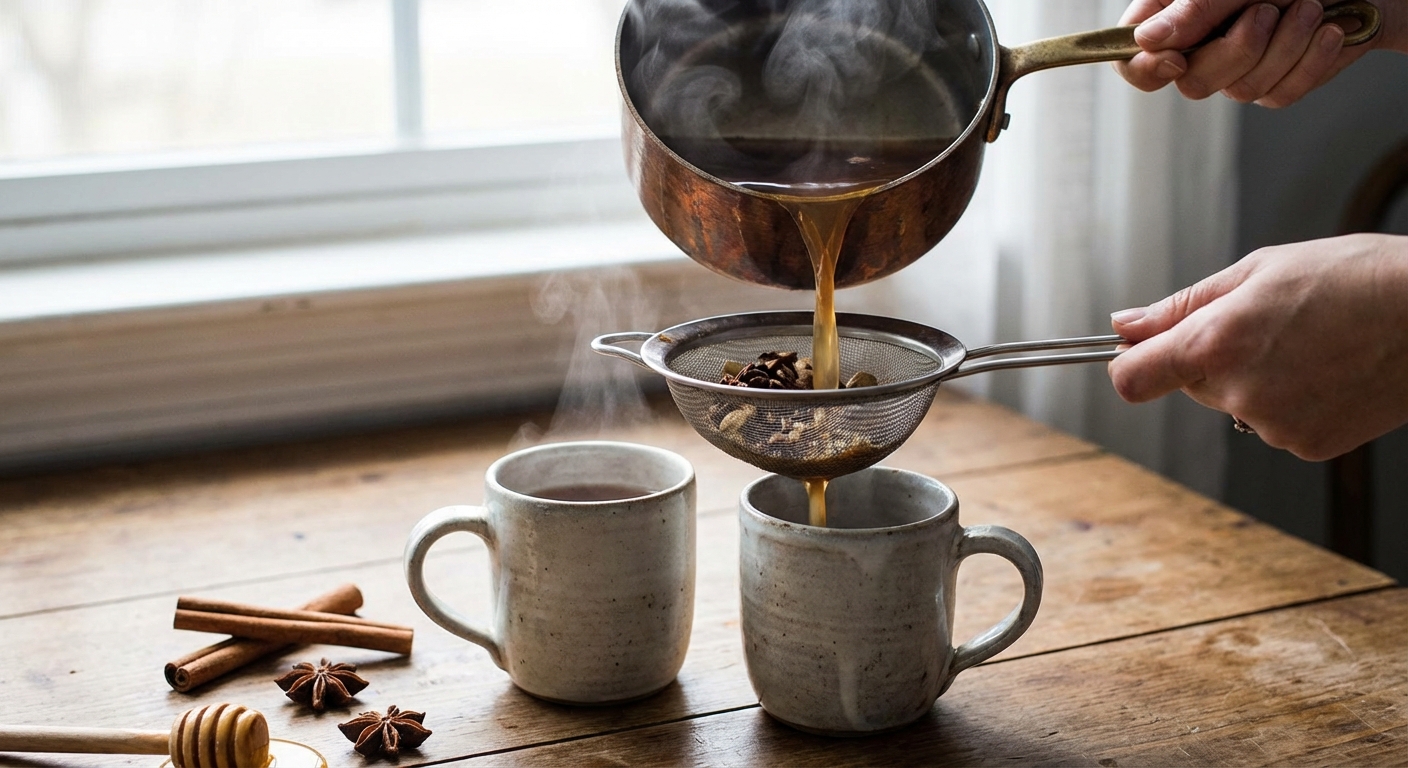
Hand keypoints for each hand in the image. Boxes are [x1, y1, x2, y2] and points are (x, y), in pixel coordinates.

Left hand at [1107, 234, 1407, 460]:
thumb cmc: (1354, 278)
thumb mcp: (1257, 271)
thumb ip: (1181, 306)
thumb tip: (1123, 325)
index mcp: (1215, 344)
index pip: (1130, 379)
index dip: (1129, 365)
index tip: (1141, 354)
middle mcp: (1237, 393)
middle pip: (1188, 387)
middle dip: (1211, 360)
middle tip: (1268, 327)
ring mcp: (1273, 426)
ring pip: (1235, 406)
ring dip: (1255, 381)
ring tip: (1311, 346)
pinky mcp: (1307, 446)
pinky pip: (1275, 426)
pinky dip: (1293, 403)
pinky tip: (1330, 372)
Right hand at [1114, 0, 1407, 106]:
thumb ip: (1193, 10)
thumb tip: (1146, 40)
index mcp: (1173, 18)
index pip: (1132, 60)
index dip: (1145, 69)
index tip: (1174, 60)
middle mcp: (1199, 48)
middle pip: (1192, 84)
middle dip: (1239, 49)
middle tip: (1269, 8)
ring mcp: (1235, 71)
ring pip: (1241, 91)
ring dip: (1285, 45)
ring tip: (1310, 7)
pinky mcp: (1274, 86)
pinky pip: (1280, 95)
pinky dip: (1310, 60)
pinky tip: (1328, 31)